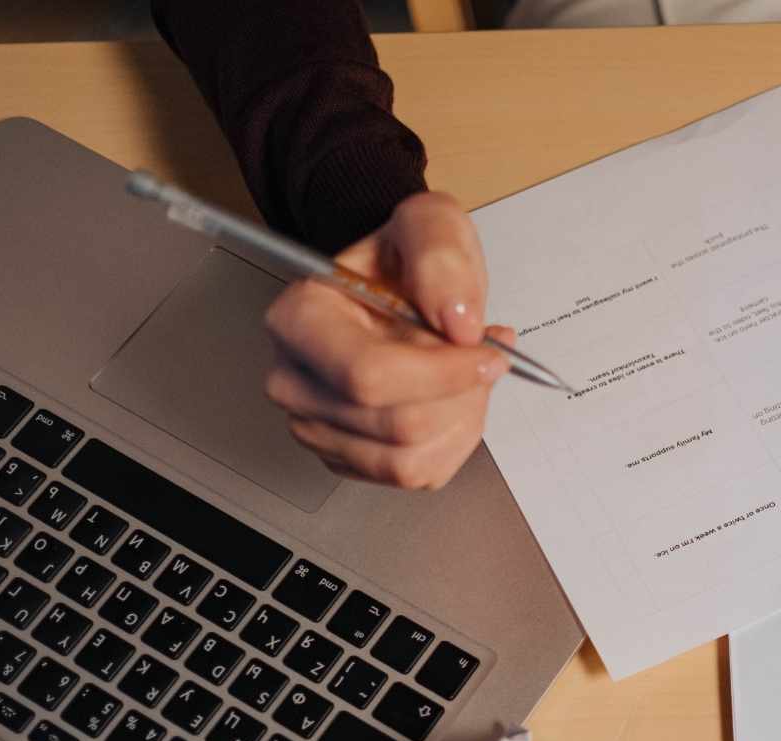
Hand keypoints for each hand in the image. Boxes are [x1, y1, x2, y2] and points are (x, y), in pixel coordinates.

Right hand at [264, 191, 507, 489]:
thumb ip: (442, 257)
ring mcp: (317, 426)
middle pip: (396, 426)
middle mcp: (295, 380)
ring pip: (410, 461)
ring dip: (461, 419)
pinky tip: (452, 399)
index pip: (368, 376)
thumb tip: (458, 322)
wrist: (396, 283)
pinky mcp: (349, 458)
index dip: (442, 374)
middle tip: (480, 355)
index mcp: (299, 319)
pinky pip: (420, 475)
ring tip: (464, 374)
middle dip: (460, 395)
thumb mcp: (430, 225)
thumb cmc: (402, 259)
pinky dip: (454, 440)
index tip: (486, 352)